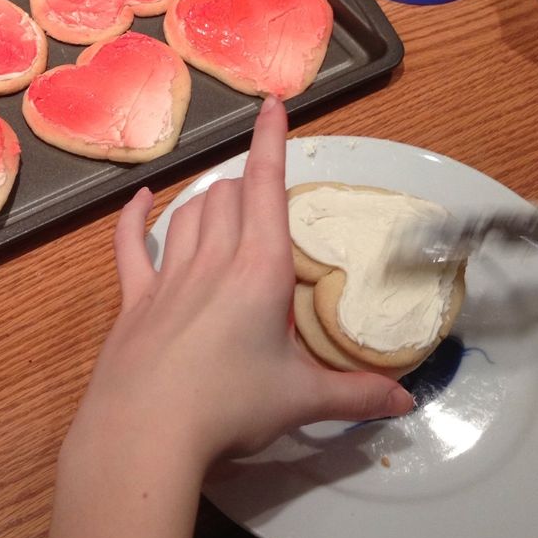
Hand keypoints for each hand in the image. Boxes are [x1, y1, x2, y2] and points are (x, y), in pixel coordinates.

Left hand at [72, 97, 413, 473]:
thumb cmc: (229, 407)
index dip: (271, 142)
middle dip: (249, 181)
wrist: (146, 431)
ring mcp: (168, 276)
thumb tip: (404, 404)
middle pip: (229, 196)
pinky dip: (136, 217)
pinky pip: (133, 245)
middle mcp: (213, 260)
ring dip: (209, 198)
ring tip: (227, 198)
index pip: (268, 188)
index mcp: (260, 271)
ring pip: (189, 212)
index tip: (273, 106)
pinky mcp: (135, 299)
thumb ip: (356, 396)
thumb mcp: (301, 401)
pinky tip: (141, 199)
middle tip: (268, 190)